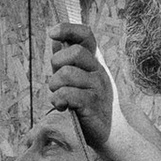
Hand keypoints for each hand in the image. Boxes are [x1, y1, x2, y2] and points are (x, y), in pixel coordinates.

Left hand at [47, 20, 119, 144]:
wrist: (108, 132)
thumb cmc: (88, 102)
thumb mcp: (78, 78)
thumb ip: (67, 59)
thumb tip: (57, 38)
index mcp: (95, 62)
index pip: (86, 36)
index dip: (68, 29)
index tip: (52, 33)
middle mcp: (99, 71)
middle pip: (75, 51)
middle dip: (57, 63)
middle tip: (57, 80)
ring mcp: (98, 87)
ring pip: (66, 74)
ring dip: (55, 86)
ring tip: (58, 96)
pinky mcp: (92, 104)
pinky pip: (67, 94)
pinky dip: (57, 100)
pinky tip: (61, 106)